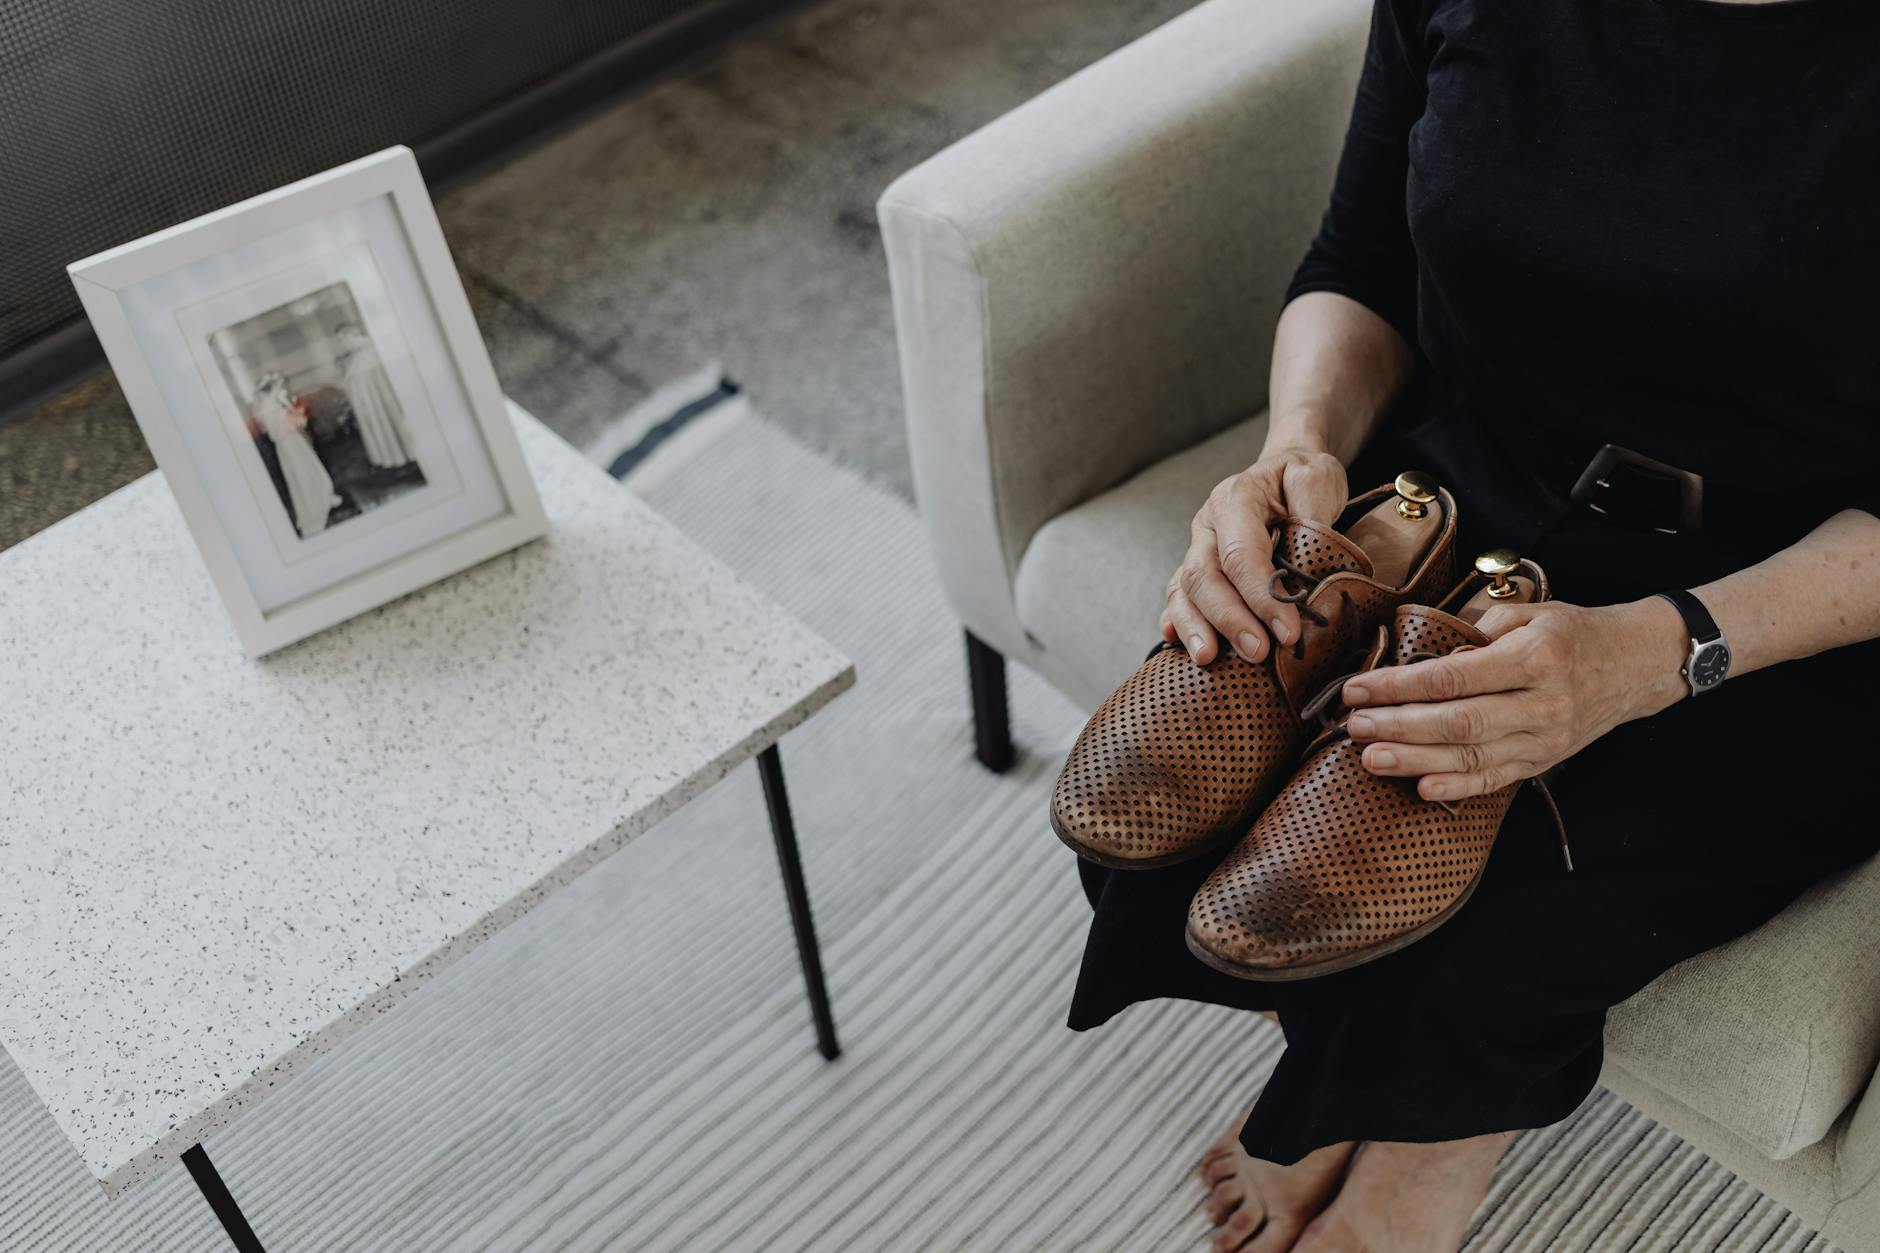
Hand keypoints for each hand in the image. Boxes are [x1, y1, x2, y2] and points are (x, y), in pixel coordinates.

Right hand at [1161, 445, 1347, 664]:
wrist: (1282, 472)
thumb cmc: (1300, 478)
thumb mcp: (1316, 477)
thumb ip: (1313, 510)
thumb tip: (1311, 557)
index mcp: (1235, 499)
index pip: (1240, 553)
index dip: (1261, 596)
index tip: (1288, 632)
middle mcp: (1207, 524)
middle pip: (1204, 576)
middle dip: (1228, 619)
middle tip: (1257, 654)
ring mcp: (1197, 547)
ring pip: (1183, 590)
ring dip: (1195, 627)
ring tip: (1209, 660)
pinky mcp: (1196, 568)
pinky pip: (1177, 597)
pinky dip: (1177, 622)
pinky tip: (1178, 646)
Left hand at [1340, 597, 1689, 799]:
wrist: (1637, 665)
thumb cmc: (1574, 633)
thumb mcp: (1532, 613)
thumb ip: (1478, 632)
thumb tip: (1428, 657)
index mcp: (1534, 659)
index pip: (1453, 678)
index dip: (1400, 686)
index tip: (1358, 688)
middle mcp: (1541, 704)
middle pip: (1458, 723)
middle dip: (1399, 726)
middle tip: (1355, 726)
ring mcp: (1545, 740)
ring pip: (1472, 757)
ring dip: (1415, 760)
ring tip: (1370, 757)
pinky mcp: (1544, 762)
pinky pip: (1496, 780)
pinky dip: (1457, 788)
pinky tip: (1420, 788)